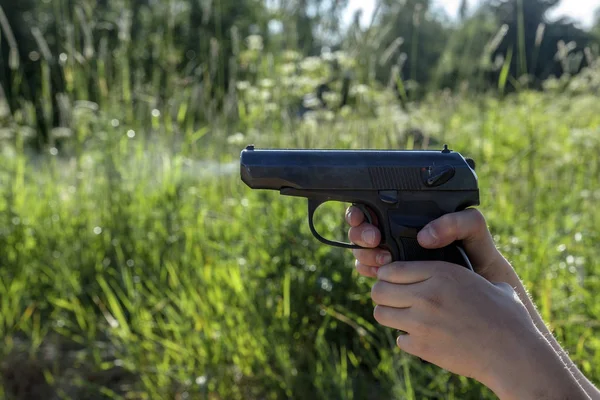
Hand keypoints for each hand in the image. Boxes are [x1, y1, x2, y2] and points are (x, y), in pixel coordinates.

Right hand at [345, 207, 510, 281]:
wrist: (485, 288)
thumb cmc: (480, 254)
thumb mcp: (473, 230)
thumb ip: (458, 222)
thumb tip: (425, 236)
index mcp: (413, 216)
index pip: (377, 206)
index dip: (362, 210)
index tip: (365, 217)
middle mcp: (397, 234)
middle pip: (363, 228)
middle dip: (361, 233)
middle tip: (375, 239)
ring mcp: (392, 256)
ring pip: (363, 250)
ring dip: (365, 253)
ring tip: (385, 260)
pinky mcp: (393, 279)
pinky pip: (369, 272)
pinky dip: (368, 271)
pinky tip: (379, 273)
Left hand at [371, 261, 588, 398]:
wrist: (514, 353)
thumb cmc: (506, 316)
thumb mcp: (485, 282)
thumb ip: (459, 275)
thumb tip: (453, 274)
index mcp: (441, 273)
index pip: (391, 268)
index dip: (388, 274)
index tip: (392, 280)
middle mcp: (426, 295)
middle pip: (379, 290)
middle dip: (383, 294)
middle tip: (394, 300)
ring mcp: (421, 322)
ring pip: (381, 313)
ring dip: (391, 315)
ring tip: (404, 318)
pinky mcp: (421, 346)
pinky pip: (399, 339)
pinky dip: (408, 340)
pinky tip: (423, 338)